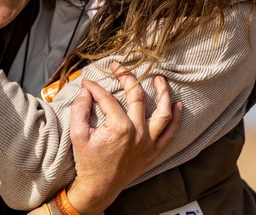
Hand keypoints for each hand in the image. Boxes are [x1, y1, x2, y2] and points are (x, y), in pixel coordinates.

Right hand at [66, 61, 181, 213]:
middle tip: (119, 68)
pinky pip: (170, 134)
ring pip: (162, 113)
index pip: (108, 98)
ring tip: (160, 79)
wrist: (98, 188)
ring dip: (163, 93)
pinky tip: (178, 105)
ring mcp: (148, 143)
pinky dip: (176, 119)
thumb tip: (86, 91)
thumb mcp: (77, 134)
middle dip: (127, 78)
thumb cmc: (88, 162)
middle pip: (137, 97)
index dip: (95, 88)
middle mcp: (138, 133)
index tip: (87, 83)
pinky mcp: (153, 152)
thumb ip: (80, 109)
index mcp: (119, 127)